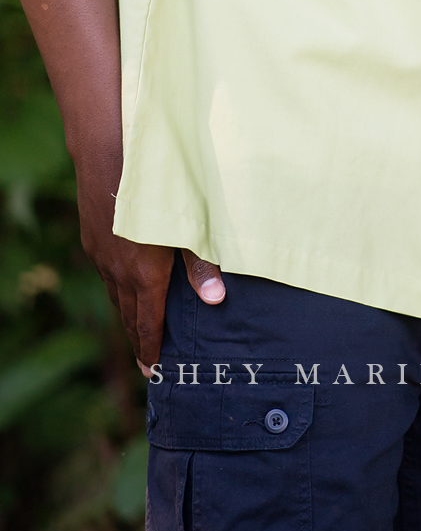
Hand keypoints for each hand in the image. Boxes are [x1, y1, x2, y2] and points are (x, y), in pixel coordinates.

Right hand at [75, 147, 225, 372]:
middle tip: (145, 362)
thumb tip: (216, 299)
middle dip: (138, 339)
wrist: (110, 159)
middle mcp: (119, 271)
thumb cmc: (160, 191)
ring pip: (115, 293)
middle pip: (128, 314)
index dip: (151, 347)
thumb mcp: (190, 226)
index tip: (152, 371)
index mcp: (145, 274)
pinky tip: (122, 285)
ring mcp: (103, 255)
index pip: (147, 322)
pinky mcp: (94, 237)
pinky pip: (106, 273)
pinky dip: (116, 288)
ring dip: (126, 314)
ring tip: (135, 330)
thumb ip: (202, 264)